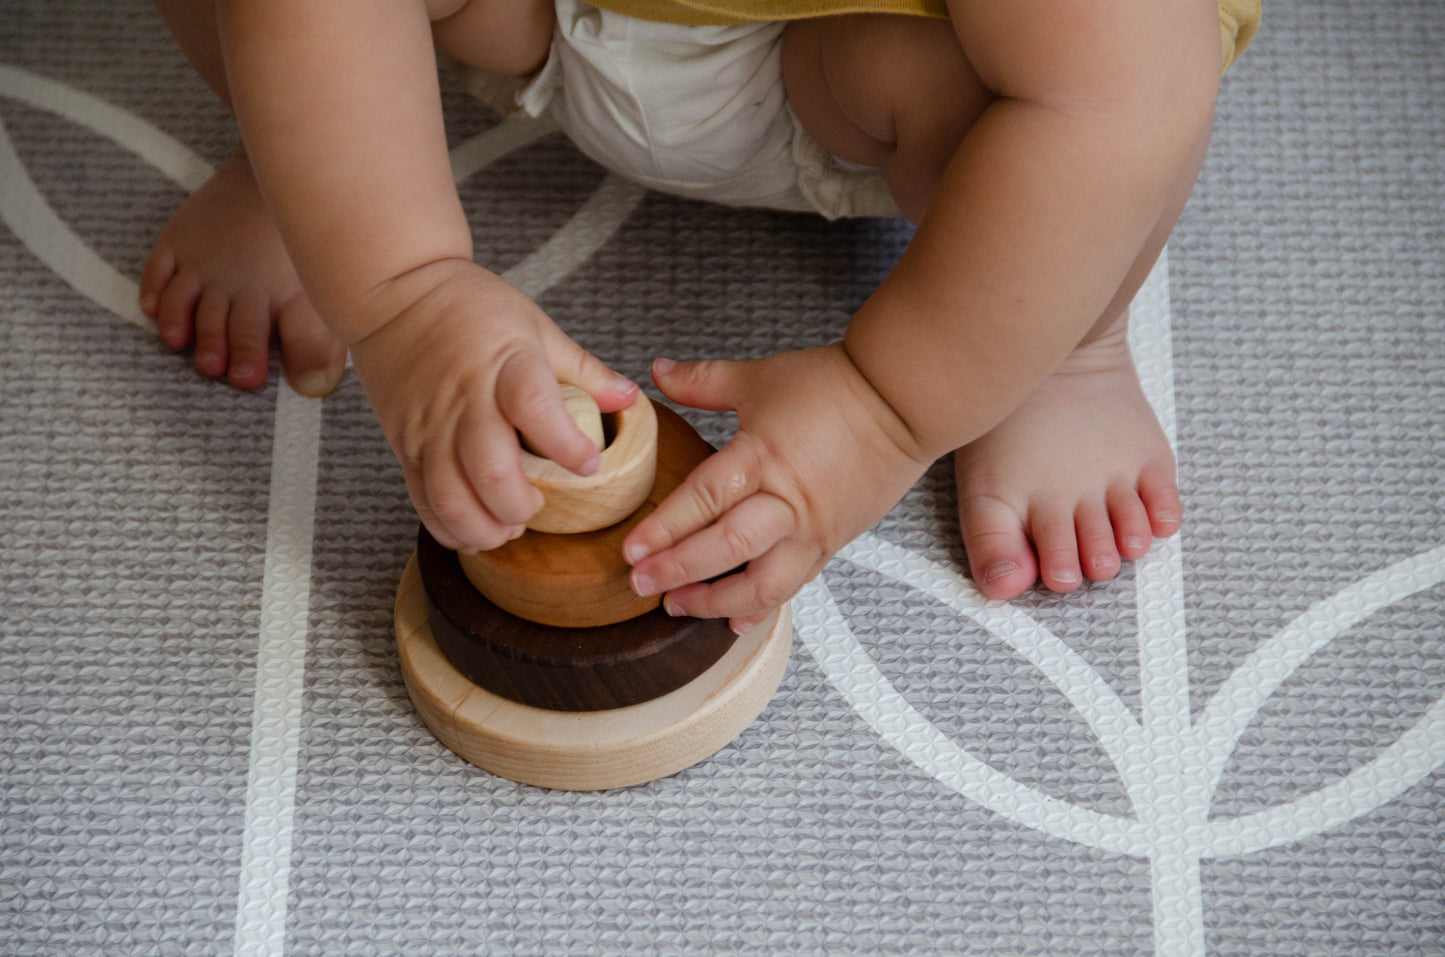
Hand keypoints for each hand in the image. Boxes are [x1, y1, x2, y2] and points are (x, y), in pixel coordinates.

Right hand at [349, 260, 637, 551]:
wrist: (391, 292)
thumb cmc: (466, 306)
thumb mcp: (534, 325)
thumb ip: (583, 369)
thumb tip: (629, 397)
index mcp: (504, 364)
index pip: (534, 406)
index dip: (565, 444)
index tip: (589, 465)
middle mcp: (463, 400)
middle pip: (489, 469)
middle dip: (519, 506)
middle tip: (539, 508)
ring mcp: (429, 427)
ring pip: (450, 496)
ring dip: (483, 528)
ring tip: (508, 528)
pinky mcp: (404, 444)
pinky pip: (422, 499)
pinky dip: (448, 527)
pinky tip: (474, 530)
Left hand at [622, 343, 931, 632]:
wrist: (905, 399)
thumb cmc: (837, 386)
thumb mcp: (760, 378)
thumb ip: (703, 381)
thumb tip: (659, 371)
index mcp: (761, 458)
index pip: (701, 501)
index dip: (663, 530)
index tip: (631, 551)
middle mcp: (787, 503)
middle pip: (725, 549)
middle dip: (679, 572)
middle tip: (642, 586)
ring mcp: (813, 529)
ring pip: (762, 582)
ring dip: (717, 601)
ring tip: (679, 605)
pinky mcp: (833, 542)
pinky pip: (795, 584)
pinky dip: (763, 605)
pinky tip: (736, 619)